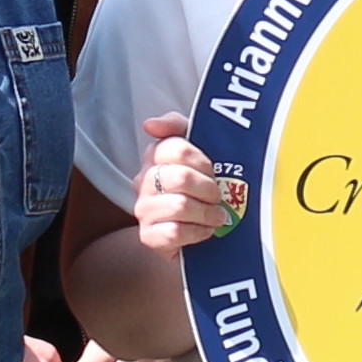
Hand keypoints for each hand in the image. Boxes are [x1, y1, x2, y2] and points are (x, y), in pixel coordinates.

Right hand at [133, 113, 229, 253]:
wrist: (191, 235)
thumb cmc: (198, 190)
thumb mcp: (196, 154)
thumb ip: (177, 127)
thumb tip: (150, 125)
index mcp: (155, 157)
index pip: (176, 148)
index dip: (203, 162)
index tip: (212, 171)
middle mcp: (144, 181)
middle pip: (181, 177)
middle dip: (208, 189)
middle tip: (217, 197)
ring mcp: (144, 209)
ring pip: (180, 206)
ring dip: (207, 213)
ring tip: (216, 216)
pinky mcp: (149, 237)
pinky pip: (176, 232)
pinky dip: (198, 232)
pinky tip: (205, 230)